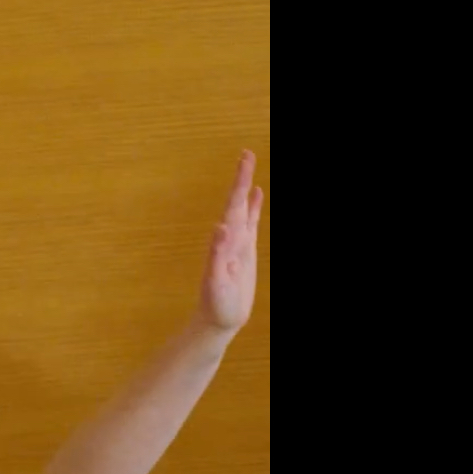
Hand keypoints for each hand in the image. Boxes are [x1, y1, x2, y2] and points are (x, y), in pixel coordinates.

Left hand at [197, 150, 264, 332]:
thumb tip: (220, 227)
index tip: (244, 160)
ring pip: (244, 208)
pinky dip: (254, 207)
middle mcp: (230, 237)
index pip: (233, 206)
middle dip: (242, 178)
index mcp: (225, 241)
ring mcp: (238, 242)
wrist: (218, 320)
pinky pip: (251, 222)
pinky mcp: (245, 250)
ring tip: (248, 165)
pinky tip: (256, 194)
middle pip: (237, 201)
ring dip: (246, 187)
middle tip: (246, 153)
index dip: (239, 183)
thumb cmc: (216, 304)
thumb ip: (215, 255)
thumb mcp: (216, 282)